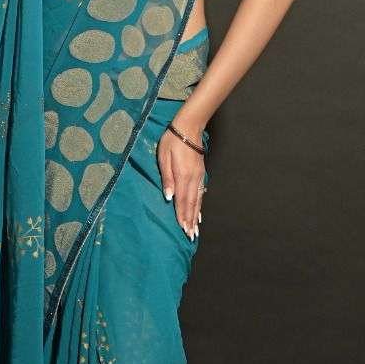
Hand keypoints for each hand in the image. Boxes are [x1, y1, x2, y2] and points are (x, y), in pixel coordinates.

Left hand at [157, 122, 206, 240]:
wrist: (188, 128)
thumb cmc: (172, 141)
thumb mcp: (163, 157)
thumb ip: (167, 178)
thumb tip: (169, 197)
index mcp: (182, 175)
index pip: (181, 200)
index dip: (182, 216)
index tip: (182, 229)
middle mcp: (192, 179)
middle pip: (191, 203)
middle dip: (190, 220)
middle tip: (190, 236)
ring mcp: (198, 176)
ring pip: (197, 200)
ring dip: (195, 215)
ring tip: (195, 229)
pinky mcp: (200, 173)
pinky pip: (200, 193)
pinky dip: (200, 205)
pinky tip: (199, 213)